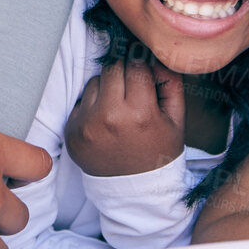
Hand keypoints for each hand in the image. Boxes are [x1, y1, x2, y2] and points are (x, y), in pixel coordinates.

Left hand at [64, 57, 185, 176]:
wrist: (134, 190)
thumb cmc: (158, 153)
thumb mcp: (176, 120)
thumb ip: (171, 84)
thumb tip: (157, 58)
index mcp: (139, 114)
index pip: (136, 65)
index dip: (143, 66)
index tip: (145, 73)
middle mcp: (109, 117)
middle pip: (112, 68)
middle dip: (124, 72)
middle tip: (132, 88)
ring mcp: (86, 124)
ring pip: (94, 81)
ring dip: (107, 87)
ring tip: (119, 107)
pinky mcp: (71, 131)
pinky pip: (81, 101)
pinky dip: (93, 105)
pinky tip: (106, 121)